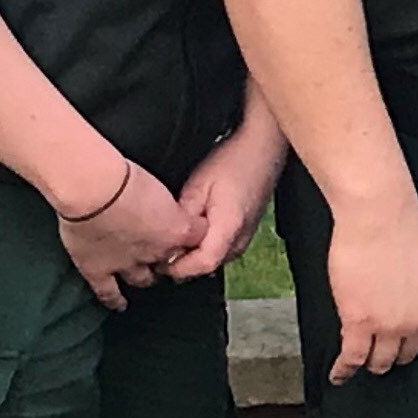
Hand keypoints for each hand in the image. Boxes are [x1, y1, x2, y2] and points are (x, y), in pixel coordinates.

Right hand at [55, 161, 202, 310]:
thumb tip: (160, 201)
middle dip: (170, 259)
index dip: (194, 237)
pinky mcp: (98, 269)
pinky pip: (109, 291)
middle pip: (170, 261)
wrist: (94, 190)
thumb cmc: (125, 177)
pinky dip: (114, 300)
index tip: (193, 236)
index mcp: (177, 230)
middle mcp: (156, 252)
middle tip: (168, 257)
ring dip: (146, 277)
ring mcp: (126, 263)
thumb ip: (166, 199)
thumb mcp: (160, 182)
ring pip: (143, 278)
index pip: (196, 239)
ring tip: (148, 278)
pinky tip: (119, 305)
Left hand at [163, 114, 286, 281]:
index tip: (156, 259)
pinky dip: (201, 247)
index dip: (175, 267)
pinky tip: (190, 231)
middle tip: (158, 247)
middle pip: (205, 267)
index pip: (202, 265)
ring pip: (211, 260)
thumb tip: (167, 241)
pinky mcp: (242, 234)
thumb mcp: (197, 186)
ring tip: (172, 237)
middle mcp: (240, 240)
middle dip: (180, 263)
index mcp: (229, 227)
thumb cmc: (233, 162)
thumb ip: (181, 217)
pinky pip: (218, 250)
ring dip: (190, 255)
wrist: (261, 150)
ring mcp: (244, 239)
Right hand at [325, 196, 417, 381]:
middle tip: (383, 353)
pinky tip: (338, 376)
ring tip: (363, 364)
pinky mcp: (360, 324)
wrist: (380, 218)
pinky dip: (344, 371)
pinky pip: (353, 358)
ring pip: (381, 361)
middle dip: (396, 354)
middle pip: (408, 353)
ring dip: (372, 364)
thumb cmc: (407, 228)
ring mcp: (390, 326)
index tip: (411, 345)